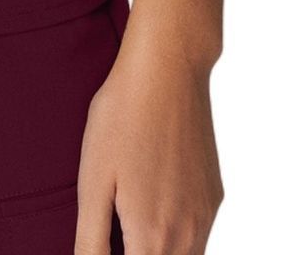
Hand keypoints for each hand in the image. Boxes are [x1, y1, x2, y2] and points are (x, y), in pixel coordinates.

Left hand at [74, 43, 223, 253]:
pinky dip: (175, 239)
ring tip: (128, 223)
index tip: (105, 243)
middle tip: (113, 234)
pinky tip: (151, 206)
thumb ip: (91, 241)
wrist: (168, 69)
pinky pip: (197, 237)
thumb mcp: (92, 181)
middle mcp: (188, 235)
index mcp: (153, 238)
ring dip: (156, 252)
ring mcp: (206, 216)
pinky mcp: (214, 197)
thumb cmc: (122, 118)